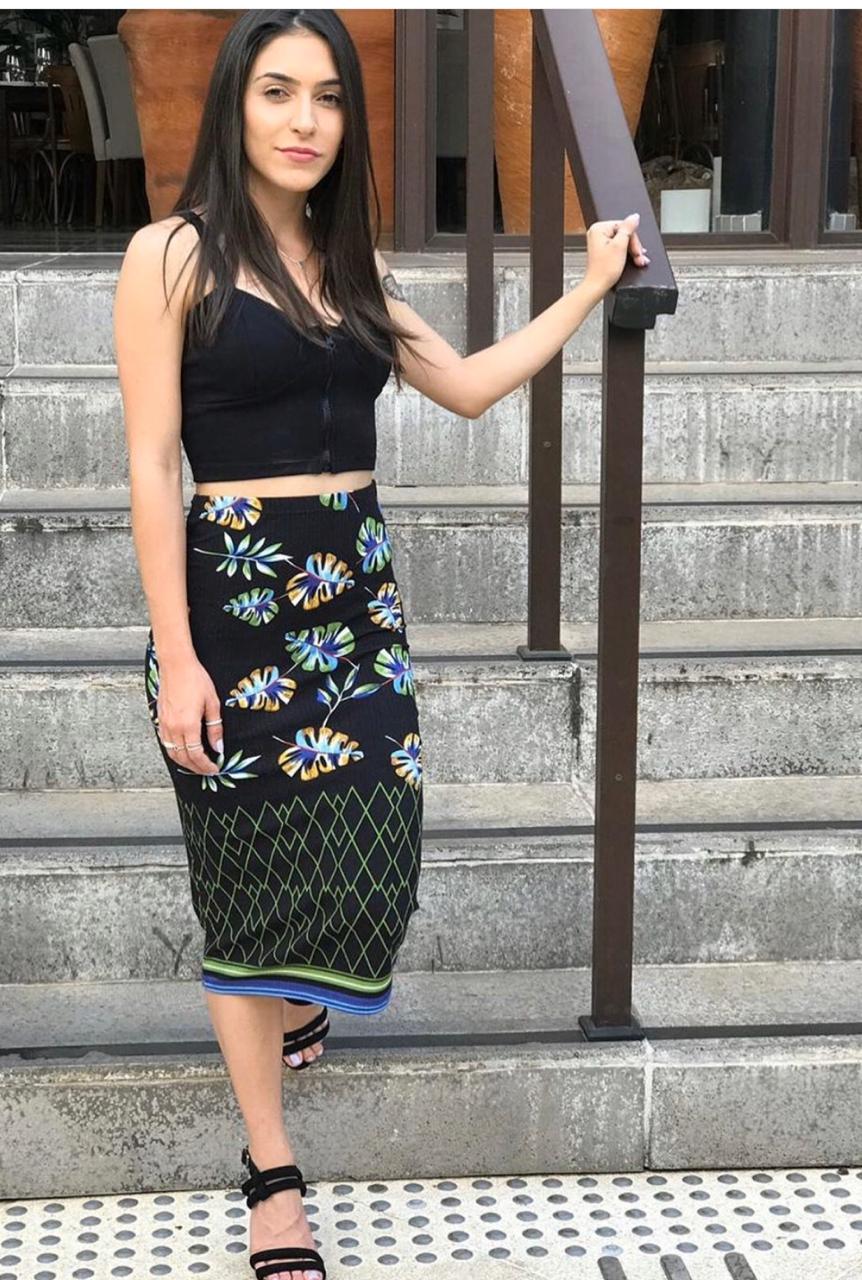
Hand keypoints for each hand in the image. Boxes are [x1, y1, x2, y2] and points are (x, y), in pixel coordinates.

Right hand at [157, 656, 223, 775]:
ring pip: (172, 752)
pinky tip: (183, 750)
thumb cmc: (195, 679)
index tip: (214, 768)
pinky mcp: (159, 719)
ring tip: (196, 764)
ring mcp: (164, 724)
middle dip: (196, 767)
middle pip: (183, 758)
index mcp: (188, 725)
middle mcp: (173, 728)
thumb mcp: (212, 704)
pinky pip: (165, 742)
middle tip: (206, 770)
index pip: (196, 755)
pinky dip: (174, 751)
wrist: (176, 665)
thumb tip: (218, 747)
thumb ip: (215, 728)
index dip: (205, 765)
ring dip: (184, 762)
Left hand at [584, 212, 649, 295]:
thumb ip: (628, 228)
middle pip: (624, 233)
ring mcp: (600, 242)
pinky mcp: (603, 251)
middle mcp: (597, 233)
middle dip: (634, 247)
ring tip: (638, 261)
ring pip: (623, 241)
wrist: (597, 286)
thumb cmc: (604, 270)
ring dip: (633, 252)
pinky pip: (618, 248)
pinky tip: (633, 260)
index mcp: (599, 228)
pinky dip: (627, 254)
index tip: (638, 249)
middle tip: (639, 257)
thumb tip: (634, 217)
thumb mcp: (620, 246)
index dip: (633, 238)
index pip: (624, 225)